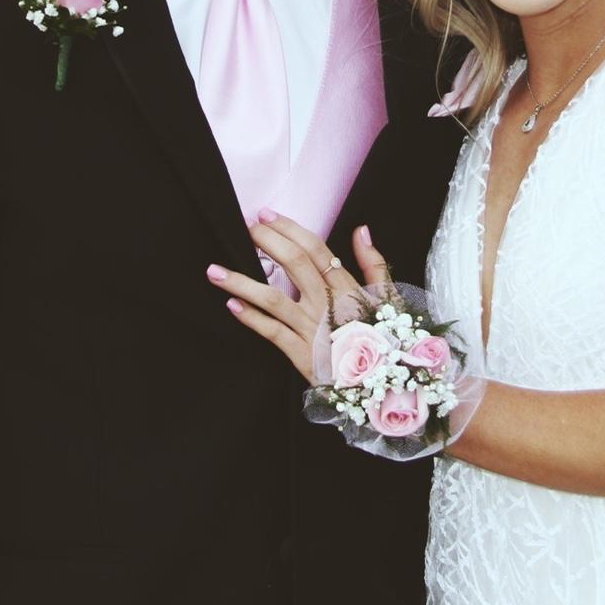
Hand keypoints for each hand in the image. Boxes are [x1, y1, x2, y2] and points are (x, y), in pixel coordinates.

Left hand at [205, 209, 390, 382]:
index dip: (289, 229)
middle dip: (267, 242)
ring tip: (215, 270)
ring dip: (242, 282)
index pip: (315, 249)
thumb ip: (374, 264)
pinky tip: (231, 305)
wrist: (382, 388)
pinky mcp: (301, 354)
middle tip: (245, 227)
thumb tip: (361, 231)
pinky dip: (251, 319)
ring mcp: (312, 329)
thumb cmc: (384, 341)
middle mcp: (327, 304)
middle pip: (293, 264)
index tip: (267, 215)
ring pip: (273, 299)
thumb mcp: (388, 299)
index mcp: (347, 288)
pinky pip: (272, 333)